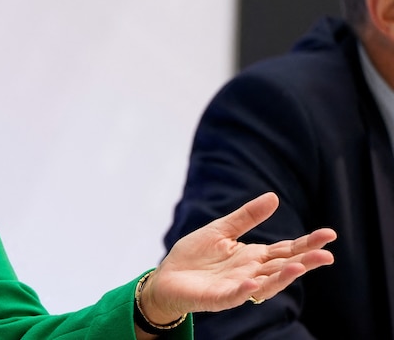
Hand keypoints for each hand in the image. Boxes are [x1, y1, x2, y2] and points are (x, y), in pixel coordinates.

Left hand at [139, 192, 335, 323]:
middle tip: (327, 255)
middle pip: (283, 267)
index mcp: (254, 256)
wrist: (167, 277)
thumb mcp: (221, 230)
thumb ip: (246, 217)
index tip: (329, 234)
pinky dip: (244, 291)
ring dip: (282, 278)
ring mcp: (236, 287)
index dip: (307, 243)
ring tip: (299, 267)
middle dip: (305, 261)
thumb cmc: (195, 256)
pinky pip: (233, 296)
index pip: (286, 250)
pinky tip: (252, 283)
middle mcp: (251, 273)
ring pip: (265, 284)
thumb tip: (274, 197)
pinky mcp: (217, 298)